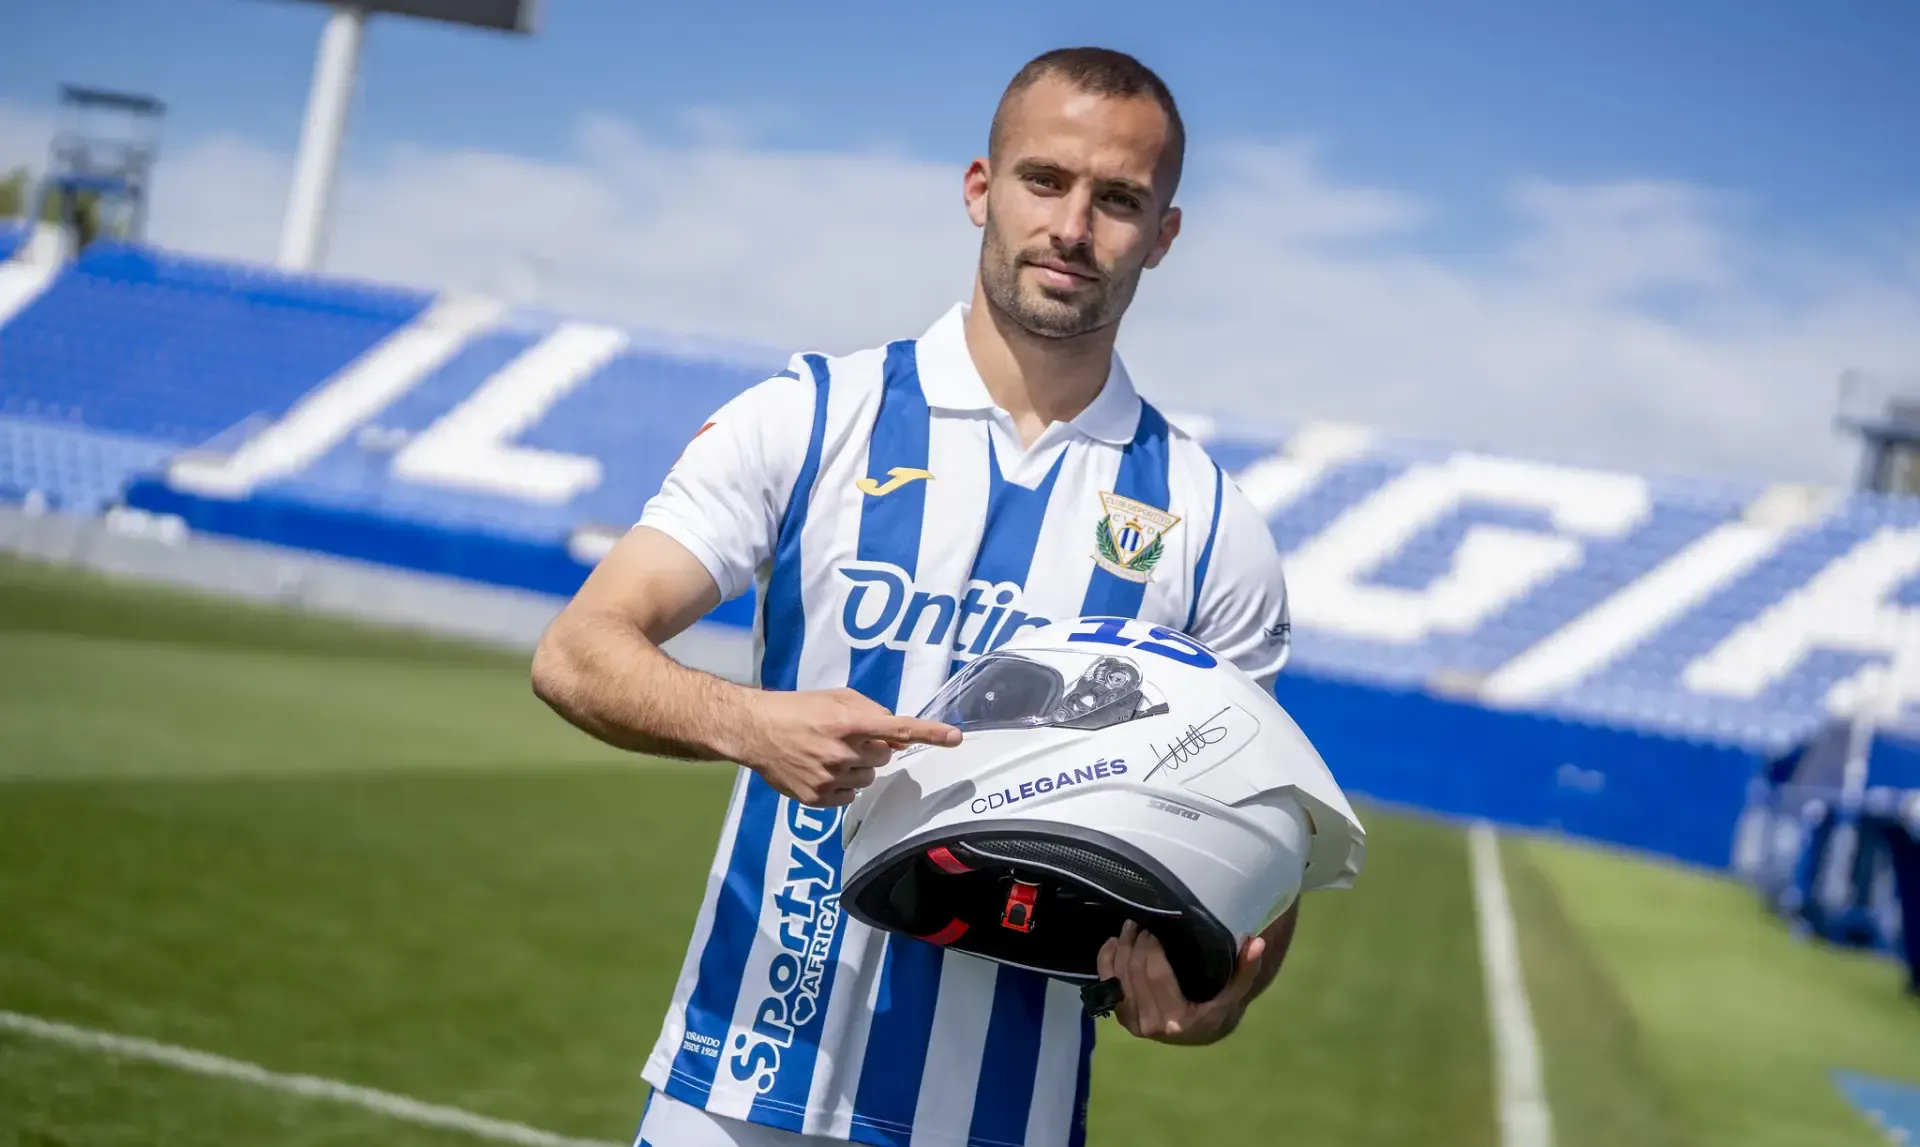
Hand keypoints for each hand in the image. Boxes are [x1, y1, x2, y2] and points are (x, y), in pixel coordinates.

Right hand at [729, 687, 960, 806]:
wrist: (755, 730)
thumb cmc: (798, 709)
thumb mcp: (835, 698)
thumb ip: (869, 710)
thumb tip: (893, 731)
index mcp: (848, 722)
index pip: (898, 729)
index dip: (929, 732)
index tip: (955, 737)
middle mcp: (841, 752)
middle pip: (884, 758)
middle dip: (874, 749)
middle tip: (847, 739)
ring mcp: (829, 778)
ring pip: (868, 779)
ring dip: (858, 768)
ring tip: (828, 753)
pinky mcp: (817, 798)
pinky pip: (849, 797)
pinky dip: (842, 786)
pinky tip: (820, 770)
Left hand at [1096, 921, 1266, 1045]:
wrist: (1201, 1031)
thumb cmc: (1218, 1006)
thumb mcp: (1235, 991)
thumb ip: (1247, 968)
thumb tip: (1258, 943)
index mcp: (1177, 1020)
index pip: (1156, 973)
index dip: (1152, 945)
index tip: (1157, 925)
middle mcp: (1151, 1025)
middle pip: (1134, 971)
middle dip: (1137, 941)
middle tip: (1144, 921)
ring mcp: (1132, 1023)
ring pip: (1118, 975)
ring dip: (1122, 946)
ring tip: (1132, 926)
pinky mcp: (1121, 1017)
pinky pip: (1106, 983)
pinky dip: (1107, 959)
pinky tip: (1115, 942)